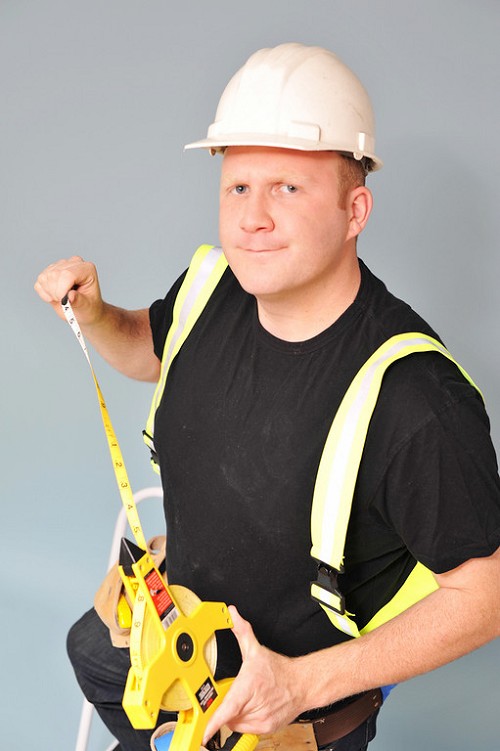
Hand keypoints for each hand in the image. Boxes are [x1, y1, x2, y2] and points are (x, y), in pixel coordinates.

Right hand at [34, 256, 103, 323]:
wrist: (84, 310)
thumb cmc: (88, 307)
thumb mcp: (86, 306)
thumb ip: (79, 301)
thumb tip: (70, 296)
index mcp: (87, 269)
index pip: (68, 274)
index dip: (61, 290)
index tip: (64, 301)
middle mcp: (74, 263)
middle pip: (54, 274)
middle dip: (55, 292)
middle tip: (64, 301)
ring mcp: (61, 265)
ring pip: (44, 277)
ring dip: (50, 292)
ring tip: (61, 298)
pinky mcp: (51, 271)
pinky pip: (39, 281)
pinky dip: (44, 292)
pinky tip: (54, 296)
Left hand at [203, 606, 304, 744]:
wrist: (302, 683)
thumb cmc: (279, 669)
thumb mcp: (256, 649)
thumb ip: (242, 631)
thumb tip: (232, 614)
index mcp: (249, 686)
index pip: (228, 708)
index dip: (214, 722)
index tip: (203, 733)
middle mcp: (256, 706)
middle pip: (229, 715)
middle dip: (227, 707)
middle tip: (235, 693)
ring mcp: (262, 720)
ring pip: (236, 724)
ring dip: (235, 715)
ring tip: (246, 699)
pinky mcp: (267, 728)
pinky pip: (246, 729)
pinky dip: (245, 721)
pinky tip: (252, 707)